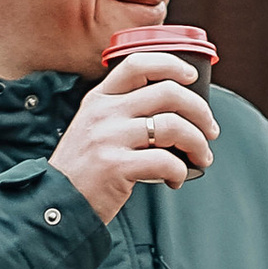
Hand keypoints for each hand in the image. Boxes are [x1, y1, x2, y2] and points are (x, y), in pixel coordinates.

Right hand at [52, 50, 217, 222]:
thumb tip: (173, 111)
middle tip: (210, 130)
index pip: (138, 64)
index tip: (191, 77)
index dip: (171, 65)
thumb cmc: (84, 169)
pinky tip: (176, 179)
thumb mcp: (93, 128)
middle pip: (167, 93)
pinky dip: (181, 171)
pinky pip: (166, 161)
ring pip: (173, 126)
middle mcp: (104, 113)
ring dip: (198, 142)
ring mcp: (109, 138)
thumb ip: (122, 113)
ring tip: (202, 157)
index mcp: (99, 99)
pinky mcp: (116, 166)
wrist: (57, 204)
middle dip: (200, 111)